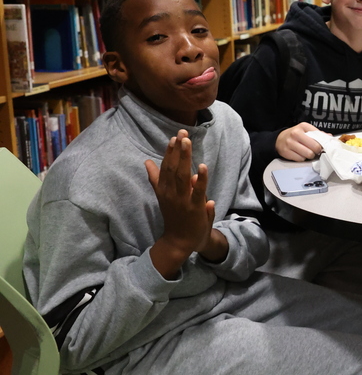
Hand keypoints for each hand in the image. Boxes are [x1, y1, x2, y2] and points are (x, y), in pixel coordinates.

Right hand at [147, 130, 217, 276]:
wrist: (180, 241)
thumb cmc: (175, 217)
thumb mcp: (162, 196)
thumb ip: (156, 179)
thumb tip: (147, 162)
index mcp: (163, 190)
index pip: (166, 167)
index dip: (169, 152)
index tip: (173, 138)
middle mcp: (171, 193)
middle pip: (173, 168)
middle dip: (177, 150)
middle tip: (182, 133)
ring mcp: (182, 200)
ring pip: (182, 175)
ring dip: (185, 158)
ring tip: (187, 142)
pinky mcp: (195, 207)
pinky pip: (198, 190)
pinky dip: (200, 178)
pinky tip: (201, 166)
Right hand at [275, 122, 321, 160]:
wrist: (278, 139)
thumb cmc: (295, 135)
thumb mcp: (305, 130)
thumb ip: (317, 133)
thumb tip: (330, 137)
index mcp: (303, 126)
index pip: (319, 136)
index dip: (323, 142)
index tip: (323, 145)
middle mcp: (296, 134)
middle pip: (315, 147)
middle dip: (317, 150)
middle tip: (316, 150)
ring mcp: (290, 143)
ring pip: (308, 154)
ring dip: (310, 155)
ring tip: (308, 152)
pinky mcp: (286, 152)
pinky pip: (301, 159)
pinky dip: (302, 158)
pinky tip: (300, 154)